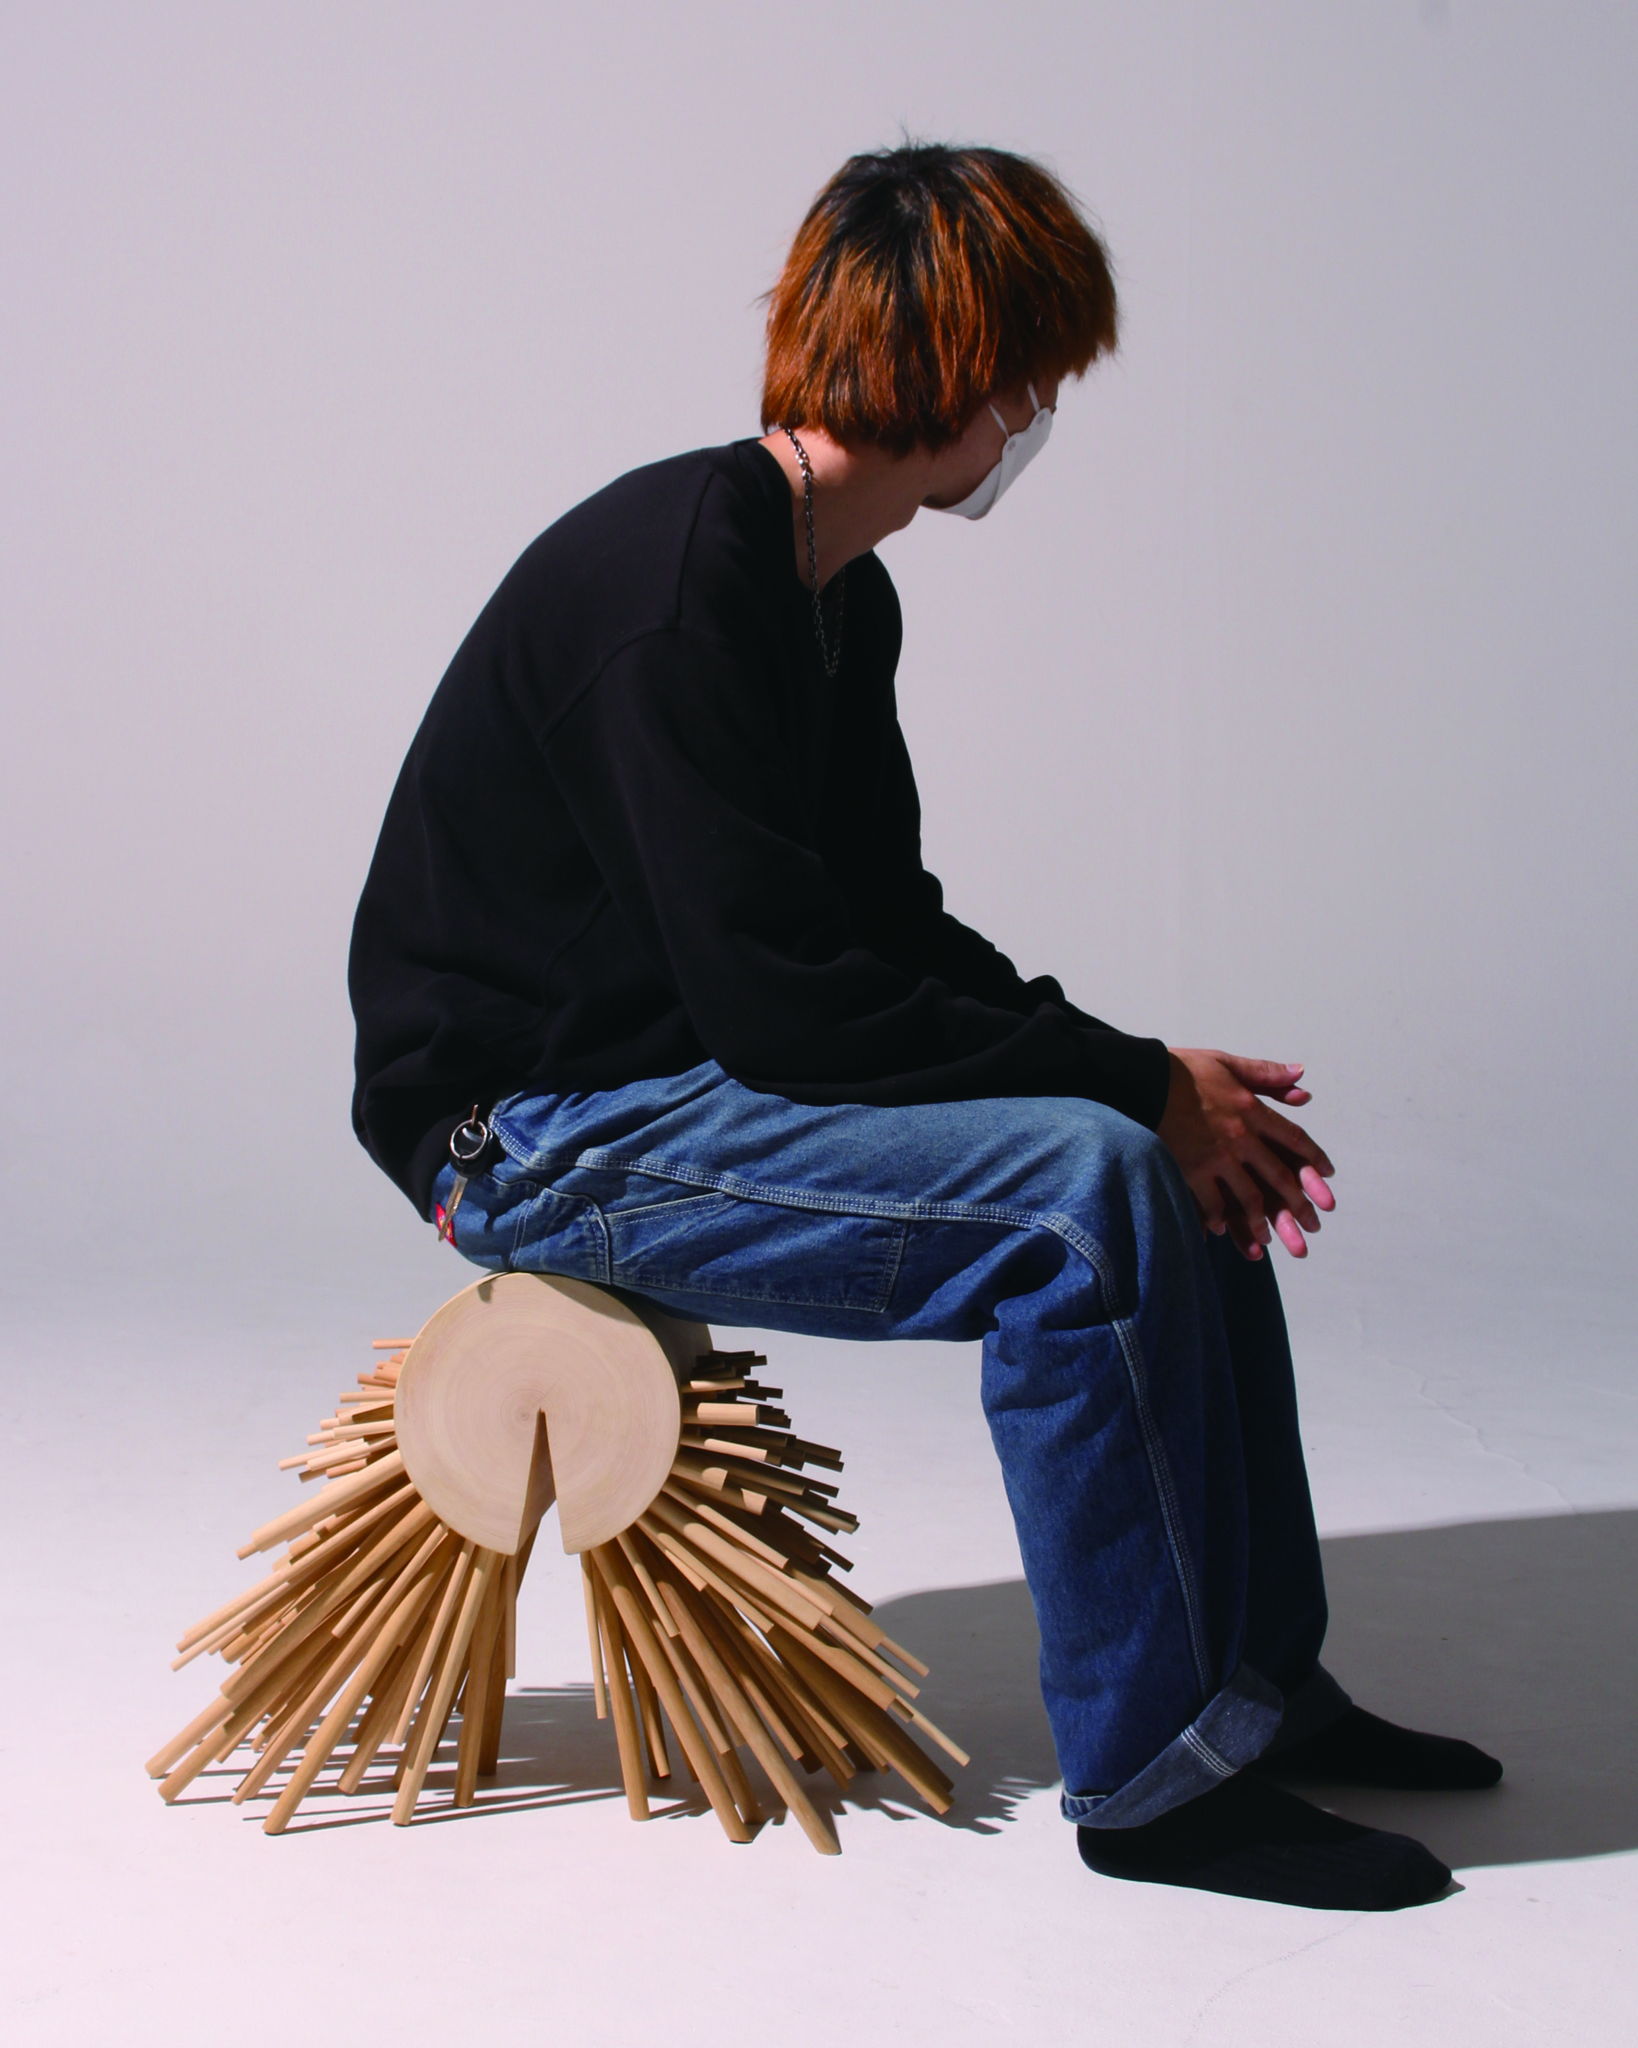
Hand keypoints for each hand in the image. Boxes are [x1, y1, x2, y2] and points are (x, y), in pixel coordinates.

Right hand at [1155, 1047, 1336, 1261]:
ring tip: (1269, 1239)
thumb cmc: (1184, 1069)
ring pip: (1249, 1196)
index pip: (1294, 1139)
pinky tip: (1222, 1229)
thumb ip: (1267, 1074)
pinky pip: (1211, 1201)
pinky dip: (1219, 1218)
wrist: (1143, 1080)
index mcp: (1253, 1109)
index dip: (1314, 1159)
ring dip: (1262, 1220)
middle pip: (1278, 1175)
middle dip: (1298, 1203)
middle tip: (1312, 1225)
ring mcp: (1216, 1156)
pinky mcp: (1191, 1170)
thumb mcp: (1229, 1063)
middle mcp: (1241, 1137)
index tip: (1327, 1177)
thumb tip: (1303, 1076)